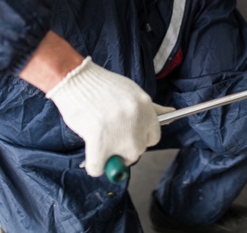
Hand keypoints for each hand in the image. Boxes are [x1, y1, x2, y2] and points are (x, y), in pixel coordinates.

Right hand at [46, 57, 173, 176]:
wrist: (76, 79)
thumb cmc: (101, 86)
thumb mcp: (131, 92)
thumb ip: (150, 108)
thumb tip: (171, 113)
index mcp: (145, 107)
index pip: (154, 137)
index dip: (140, 138)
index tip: (128, 135)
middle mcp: (137, 121)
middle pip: (138, 151)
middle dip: (124, 148)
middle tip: (109, 135)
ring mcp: (119, 133)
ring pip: (122, 161)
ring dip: (110, 156)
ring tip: (97, 139)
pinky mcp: (99, 141)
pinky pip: (99, 168)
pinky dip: (93, 165)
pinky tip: (90, 153)